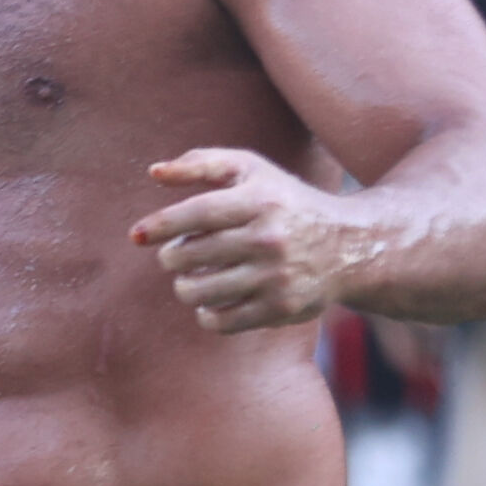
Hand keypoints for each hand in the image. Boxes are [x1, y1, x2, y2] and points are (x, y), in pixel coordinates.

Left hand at [134, 149, 355, 334]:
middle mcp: (269, 238)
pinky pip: (223, 321)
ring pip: (202, 292)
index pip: (198, 213)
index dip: (161, 225)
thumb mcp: (252, 170)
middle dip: (172, 258)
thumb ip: (202, 163)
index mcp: (260, 200)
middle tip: (174, 256)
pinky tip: (210, 302)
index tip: (136, 235)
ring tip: (189, 279)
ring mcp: (276, 277)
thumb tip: (154, 172)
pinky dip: (206, 315)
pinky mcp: (281, 308)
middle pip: (193, 255)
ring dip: (184, 287)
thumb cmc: (284, 202)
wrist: (348, 246)